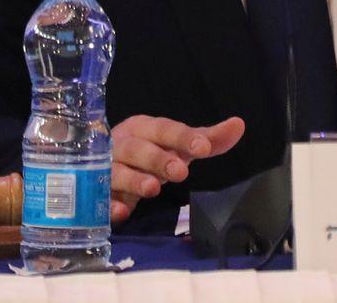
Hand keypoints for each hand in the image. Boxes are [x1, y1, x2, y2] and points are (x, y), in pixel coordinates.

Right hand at [108, 114, 244, 222]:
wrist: (103, 163)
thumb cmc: (149, 151)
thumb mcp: (177, 145)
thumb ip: (207, 139)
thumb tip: (238, 125)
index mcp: (144, 128)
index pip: (164, 129)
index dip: (183, 138)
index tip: (203, 148)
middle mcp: (122, 144)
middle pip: (137, 148)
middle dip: (158, 158)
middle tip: (180, 171)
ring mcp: (106, 168)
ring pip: (116, 171)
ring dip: (134, 179)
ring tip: (153, 189)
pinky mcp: (97, 194)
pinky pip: (100, 198)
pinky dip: (109, 205)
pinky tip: (122, 212)